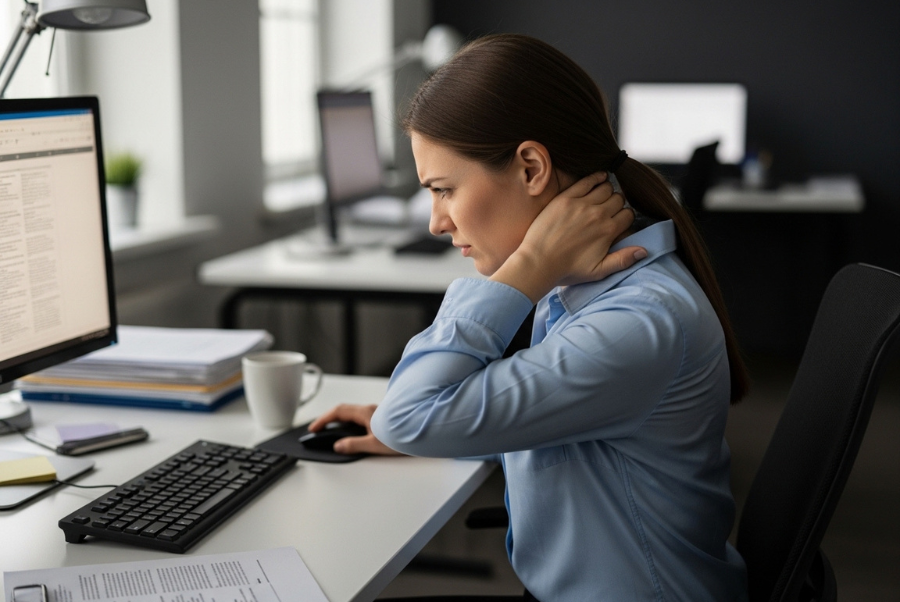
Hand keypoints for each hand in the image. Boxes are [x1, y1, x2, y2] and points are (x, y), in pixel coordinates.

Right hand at [307, 404, 404, 455]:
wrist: (423, 431)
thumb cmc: (403, 436)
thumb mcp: (375, 444)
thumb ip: (354, 445)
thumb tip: (339, 445)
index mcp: (365, 413)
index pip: (338, 412)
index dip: (323, 419)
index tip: (313, 428)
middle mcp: (370, 410)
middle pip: (344, 410)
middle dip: (329, 419)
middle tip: (319, 429)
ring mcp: (377, 413)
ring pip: (352, 413)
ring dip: (340, 420)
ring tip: (331, 431)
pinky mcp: (383, 418)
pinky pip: (360, 417)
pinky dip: (350, 423)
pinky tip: (352, 432)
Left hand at [491, 172, 646, 302]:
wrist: (538, 263)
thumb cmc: (567, 270)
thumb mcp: (599, 271)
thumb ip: (623, 260)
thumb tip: (644, 251)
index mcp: (608, 231)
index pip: (628, 215)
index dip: (625, 217)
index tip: (618, 221)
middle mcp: (598, 214)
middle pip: (618, 199)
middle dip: (617, 204)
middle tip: (609, 210)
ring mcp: (581, 204)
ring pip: (605, 188)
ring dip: (607, 191)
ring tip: (602, 198)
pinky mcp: (565, 198)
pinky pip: (586, 181)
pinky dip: (596, 177)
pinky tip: (599, 178)